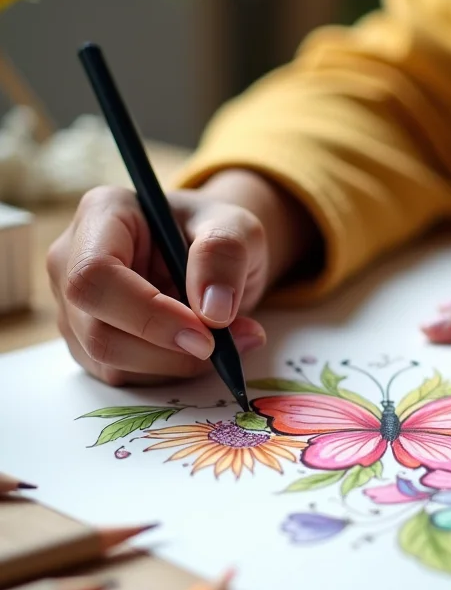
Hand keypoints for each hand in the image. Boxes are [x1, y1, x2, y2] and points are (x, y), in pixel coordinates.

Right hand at [47, 169, 318, 385]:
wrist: (214, 256)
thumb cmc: (217, 233)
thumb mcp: (238, 228)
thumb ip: (226, 255)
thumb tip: (213, 312)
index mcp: (103, 213)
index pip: (95, 274)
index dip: (148, 314)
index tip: (205, 334)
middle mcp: (72, 260)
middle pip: (97, 329)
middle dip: (167, 350)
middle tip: (226, 345)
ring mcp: (76, 306)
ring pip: (109, 361)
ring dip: (176, 364)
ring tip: (230, 342)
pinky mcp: (90, 343)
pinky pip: (124, 375)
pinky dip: (171, 371)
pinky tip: (203, 349)